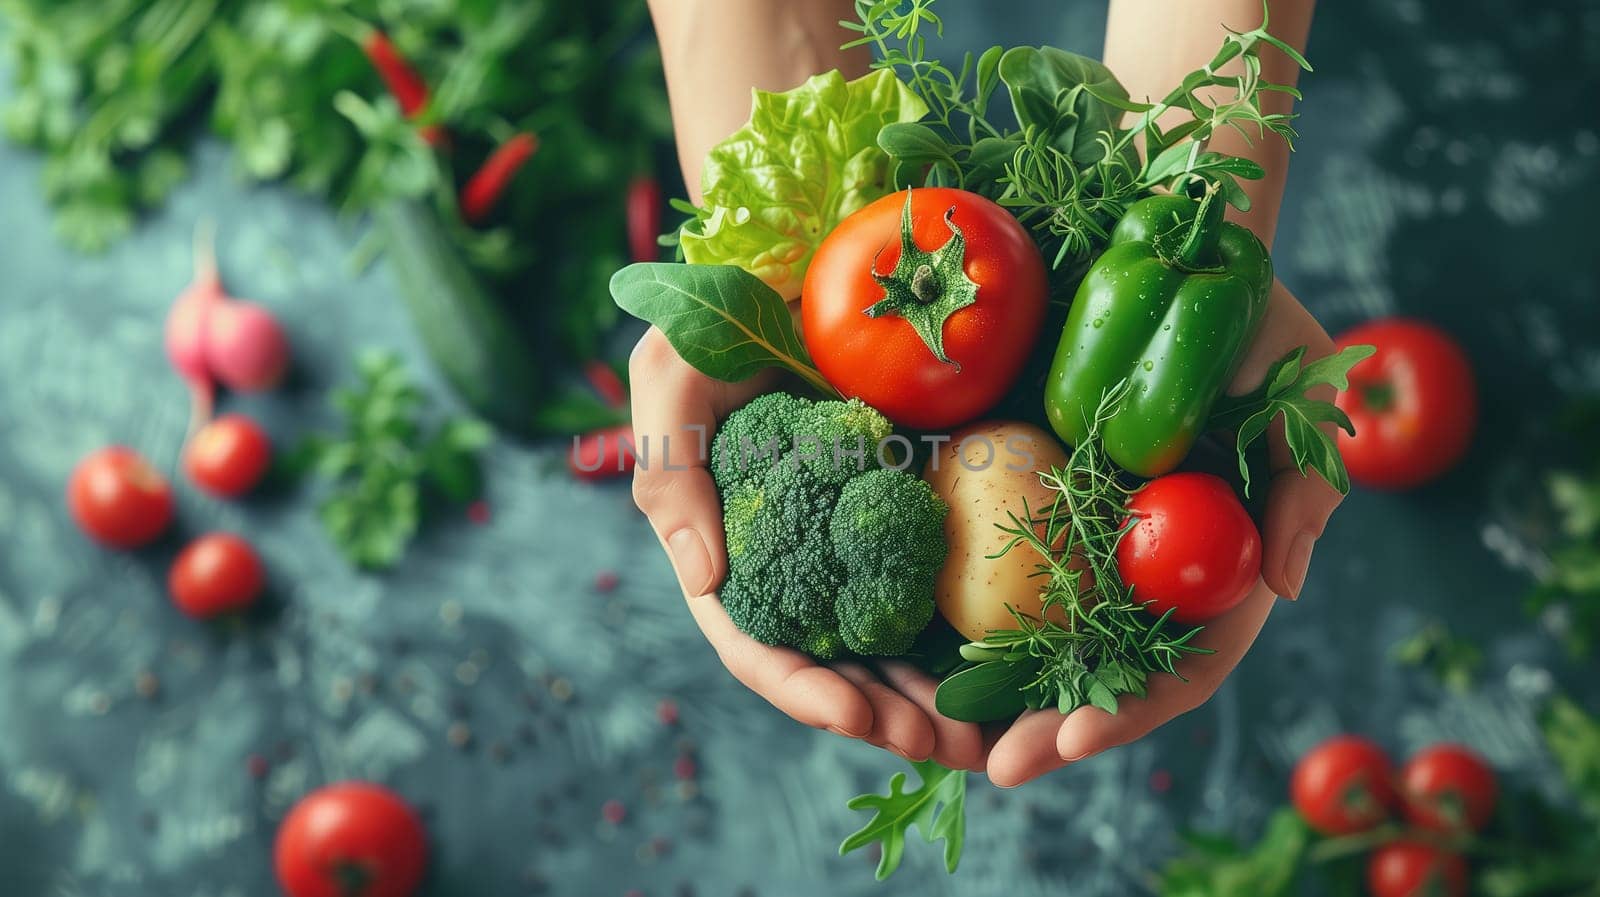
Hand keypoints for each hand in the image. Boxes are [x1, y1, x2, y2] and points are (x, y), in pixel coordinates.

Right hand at [628, 327, 987, 770]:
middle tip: (951, 749)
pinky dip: (970, 634)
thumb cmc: (713, 323)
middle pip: (837, 669)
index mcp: (731, 555)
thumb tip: (701, 577)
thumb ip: (672, 474)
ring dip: (936, 700)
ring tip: (990, 736)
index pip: (759, 648)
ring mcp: (851, 546)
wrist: (792, 271)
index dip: (805, 692)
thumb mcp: (672, 384)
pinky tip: (1012, 664)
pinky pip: (938, 586)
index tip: (858, 719)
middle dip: (890, 719)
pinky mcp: (905, 515)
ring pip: (892, 648)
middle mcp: (793, 566)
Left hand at [986, 279, 1341, 786]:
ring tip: (938, 736)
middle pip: (1107, 670)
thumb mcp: (1298, 388)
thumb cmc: (1249, 317)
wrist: (1173, 249)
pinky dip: (965, 613)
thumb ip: (1304, 486)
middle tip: (992, 765)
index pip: (1187, 661)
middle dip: (1051, 725)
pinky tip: (914, 648)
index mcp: (1221, 561)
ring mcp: (1095, 537)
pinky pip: (1000, 565)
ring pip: (1049, 636)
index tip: (1071, 741)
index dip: (1132, 709)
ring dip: (998, 692)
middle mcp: (1154, 564)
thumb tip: (1287, 586)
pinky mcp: (1039, 497)